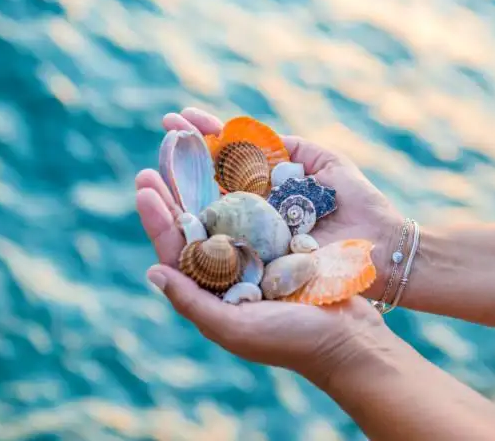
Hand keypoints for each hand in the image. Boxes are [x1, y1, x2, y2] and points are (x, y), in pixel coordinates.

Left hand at [135, 108, 400, 377]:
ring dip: (206, 185)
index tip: (145, 186)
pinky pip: (258, 213)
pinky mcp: (283, 246)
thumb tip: (151, 271)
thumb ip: (193, 302)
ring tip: (190, 155)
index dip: (159, 219)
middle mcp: (231, 272)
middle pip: (197, 227)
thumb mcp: (236, 327)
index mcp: (213, 292)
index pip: (177, 251)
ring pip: (225, 214)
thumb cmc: (293, 340)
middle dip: (176, 194)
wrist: (349, 338)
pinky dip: (245, 188)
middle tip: (157, 161)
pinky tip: (235, 166)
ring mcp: (257, 256)